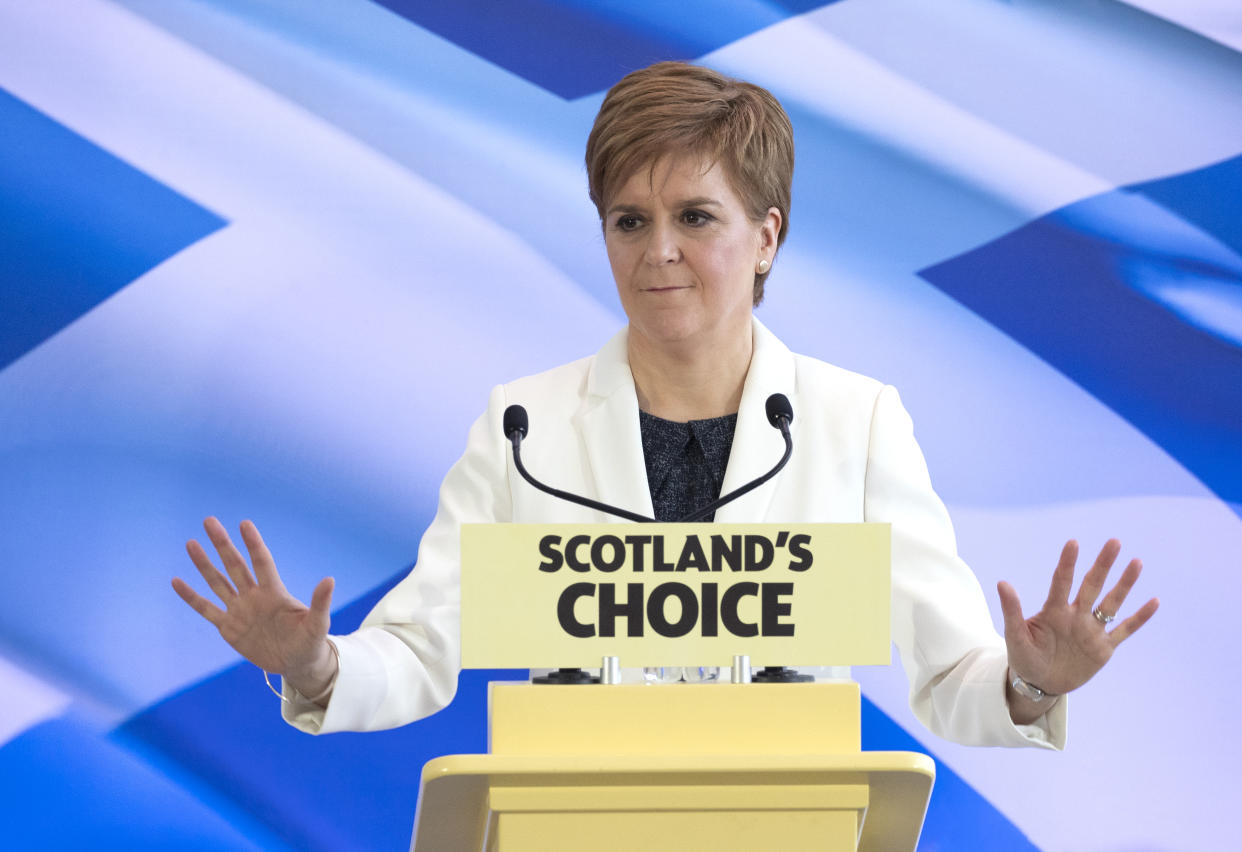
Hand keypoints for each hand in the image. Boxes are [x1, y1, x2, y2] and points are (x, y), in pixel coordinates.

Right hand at [172, 517, 336, 696]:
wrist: (297, 662)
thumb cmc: (311, 641)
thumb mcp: (318, 624)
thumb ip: (320, 603)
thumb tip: (330, 579)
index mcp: (274, 592)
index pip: (262, 562)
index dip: (253, 544)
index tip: (244, 523)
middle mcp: (254, 596)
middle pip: (234, 565)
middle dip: (222, 544)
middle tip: (209, 521)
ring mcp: (239, 610)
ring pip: (217, 582)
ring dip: (204, 564)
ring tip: (191, 543)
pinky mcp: (228, 628)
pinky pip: (206, 609)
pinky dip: (191, 597)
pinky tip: (176, 581)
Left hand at [998, 539, 1157, 709]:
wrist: (1039, 683)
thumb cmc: (1024, 657)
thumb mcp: (1015, 635)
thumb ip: (1012, 610)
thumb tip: (1002, 583)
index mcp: (1053, 610)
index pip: (1062, 582)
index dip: (1067, 563)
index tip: (1073, 542)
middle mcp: (1075, 615)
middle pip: (1091, 586)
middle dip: (1103, 565)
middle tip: (1114, 541)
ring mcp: (1091, 631)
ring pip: (1112, 603)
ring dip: (1124, 584)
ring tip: (1136, 562)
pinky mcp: (1103, 649)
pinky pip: (1124, 630)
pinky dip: (1139, 618)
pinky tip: (1153, 601)